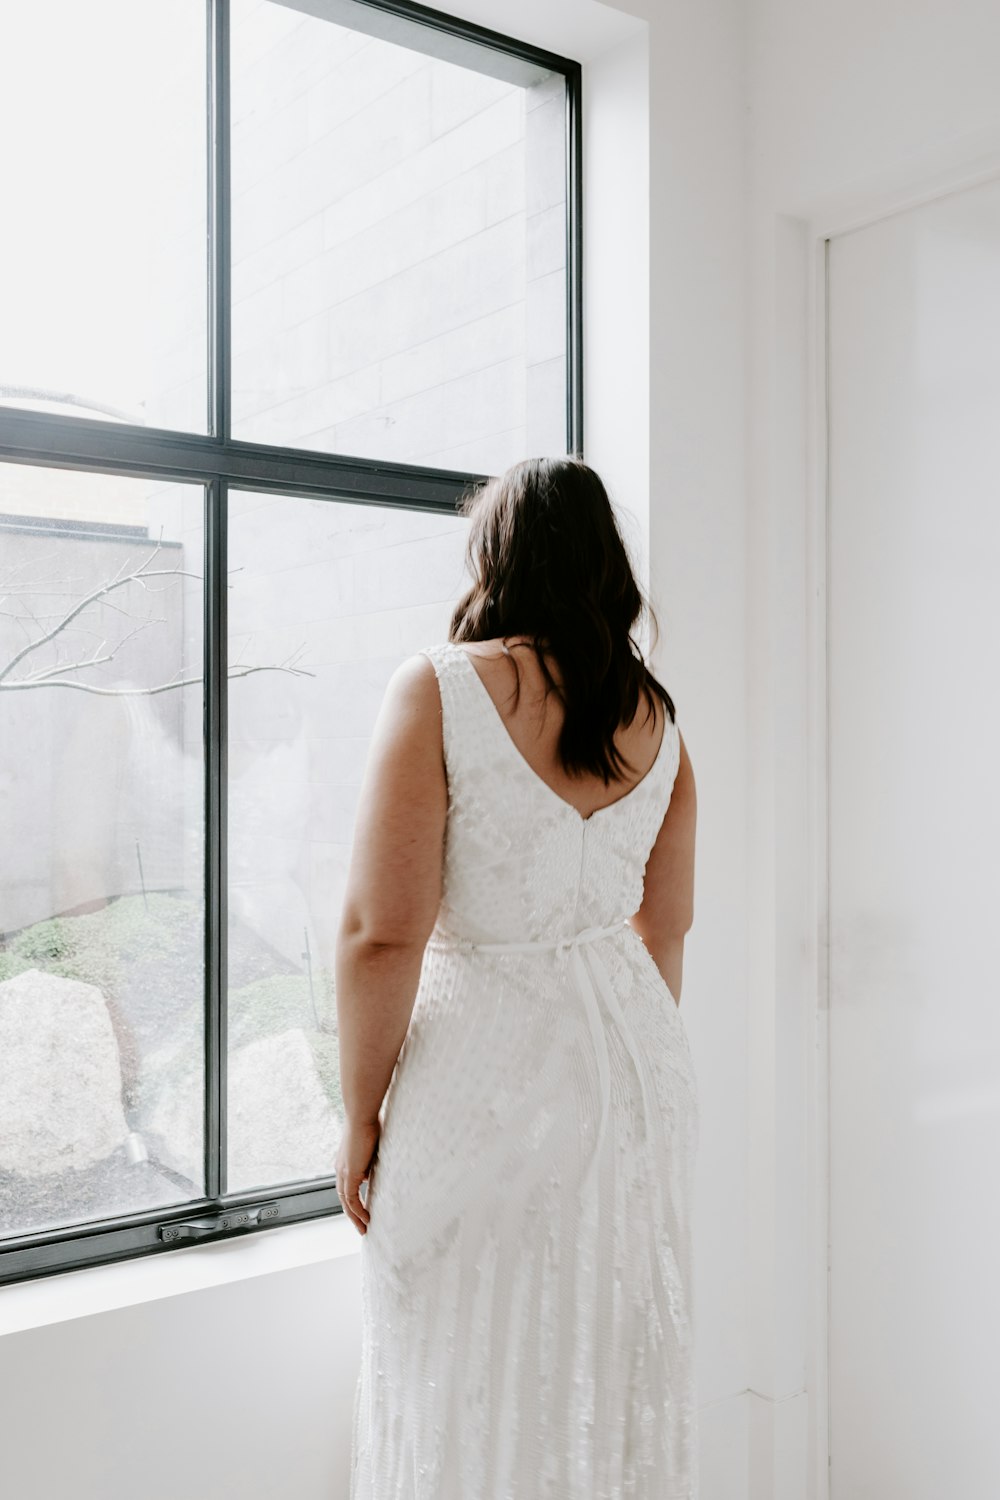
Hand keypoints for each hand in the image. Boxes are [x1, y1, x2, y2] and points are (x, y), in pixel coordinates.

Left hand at [335, 1117, 379, 1235]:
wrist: (362, 1115)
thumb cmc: (370, 1123)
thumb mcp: (372, 1146)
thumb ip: (372, 1160)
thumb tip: (373, 1173)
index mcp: (345, 1161)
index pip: (347, 1186)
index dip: (354, 1199)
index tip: (364, 1210)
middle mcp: (341, 1169)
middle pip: (343, 1197)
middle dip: (353, 1214)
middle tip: (362, 1226)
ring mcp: (343, 1172)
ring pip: (345, 1202)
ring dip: (355, 1217)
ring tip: (365, 1229)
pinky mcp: (349, 1174)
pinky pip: (351, 1199)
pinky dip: (358, 1211)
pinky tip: (367, 1219)